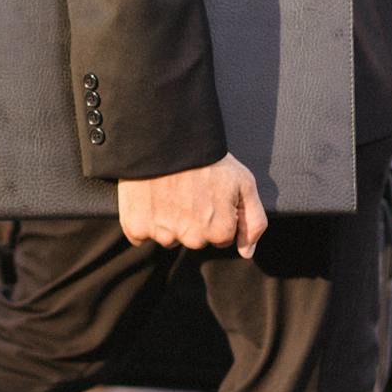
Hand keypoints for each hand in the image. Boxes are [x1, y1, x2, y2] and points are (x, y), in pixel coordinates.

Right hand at [116, 152, 268, 257]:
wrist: (166, 138)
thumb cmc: (208, 159)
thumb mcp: (244, 183)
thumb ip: (254, 222)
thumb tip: (246, 253)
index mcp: (219, 231)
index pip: (221, 237)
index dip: (217, 214)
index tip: (210, 195)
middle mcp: (192, 239)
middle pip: (194, 239)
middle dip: (193, 220)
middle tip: (189, 190)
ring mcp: (163, 234)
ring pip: (168, 238)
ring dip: (168, 221)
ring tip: (169, 190)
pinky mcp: (137, 228)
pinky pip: (141, 236)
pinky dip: (144, 221)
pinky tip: (150, 199)